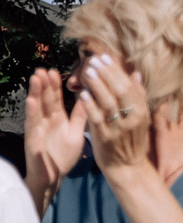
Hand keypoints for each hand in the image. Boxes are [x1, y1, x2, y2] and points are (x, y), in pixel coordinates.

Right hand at [24, 65, 88, 207]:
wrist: (52, 178)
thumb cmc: (63, 157)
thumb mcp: (77, 133)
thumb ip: (81, 116)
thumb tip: (90, 97)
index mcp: (58, 119)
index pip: (56, 98)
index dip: (56, 85)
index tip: (57, 70)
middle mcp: (46, 121)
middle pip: (46, 99)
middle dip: (45, 84)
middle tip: (45, 68)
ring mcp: (38, 129)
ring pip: (37, 107)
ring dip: (35, 92)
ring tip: (36, 76)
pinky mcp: (33, 139)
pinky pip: (33, 124)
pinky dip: (31, 113)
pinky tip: (31, 101)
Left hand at [78, 52, 155, 177]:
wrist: (125, 165)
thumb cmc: (130, 138)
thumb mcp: (138, 117)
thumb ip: (137, 96)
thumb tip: (135, 74)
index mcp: (141, 111)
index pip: (128, 86)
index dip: (116, 71)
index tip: (104, 57)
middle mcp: (132, 118)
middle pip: (119, 91)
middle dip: (106, 74)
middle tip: (94, 60)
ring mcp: (118, 127)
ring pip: (108, 102)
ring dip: (97, 86)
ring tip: (88, 71)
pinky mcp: (104, 137)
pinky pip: (96, 118)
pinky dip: (90, 105)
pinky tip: (82, 94)